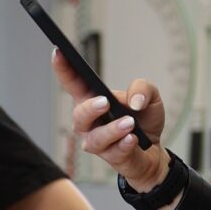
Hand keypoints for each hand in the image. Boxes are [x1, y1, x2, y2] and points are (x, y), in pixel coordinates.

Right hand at [55, 52, 170, 191]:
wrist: (153, 150)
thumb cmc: (143, 119)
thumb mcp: (150, 97)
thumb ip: (142, 89)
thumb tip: (135, 101)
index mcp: (93, 100)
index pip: (73, 83)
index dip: (63, 68)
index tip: (58, 52)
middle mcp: (90, 122)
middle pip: (79, 115)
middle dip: (90, 108)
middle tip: (104, 102)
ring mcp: (98, 142)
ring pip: (95, 138)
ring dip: (112, 129)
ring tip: (129, 123)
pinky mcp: (111, 157)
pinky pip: (114, 152)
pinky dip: (124, 144)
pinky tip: (133, 139)